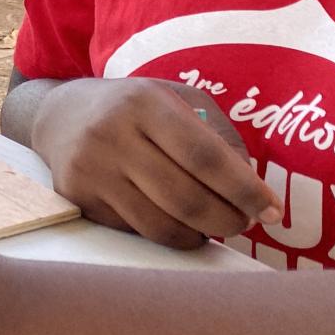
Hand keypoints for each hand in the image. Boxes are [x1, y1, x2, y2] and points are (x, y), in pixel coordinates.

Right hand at [30, 77, 279, 248]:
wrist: (60, 115)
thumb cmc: (135, 108)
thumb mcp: (178, 100)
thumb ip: (219, 136)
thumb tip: (251, 187)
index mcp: (144, 102)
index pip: (205, 156)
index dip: (245, 190)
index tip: (274, 211)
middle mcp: (111, 134)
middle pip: (186, 198)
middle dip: (228, 220)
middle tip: (245, 223)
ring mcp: (90, 169)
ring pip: (160, 225)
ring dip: (200, 235)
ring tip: (214, 225)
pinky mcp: (76, 197)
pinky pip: (135, 230)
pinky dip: (167, 233)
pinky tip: (176, 221)